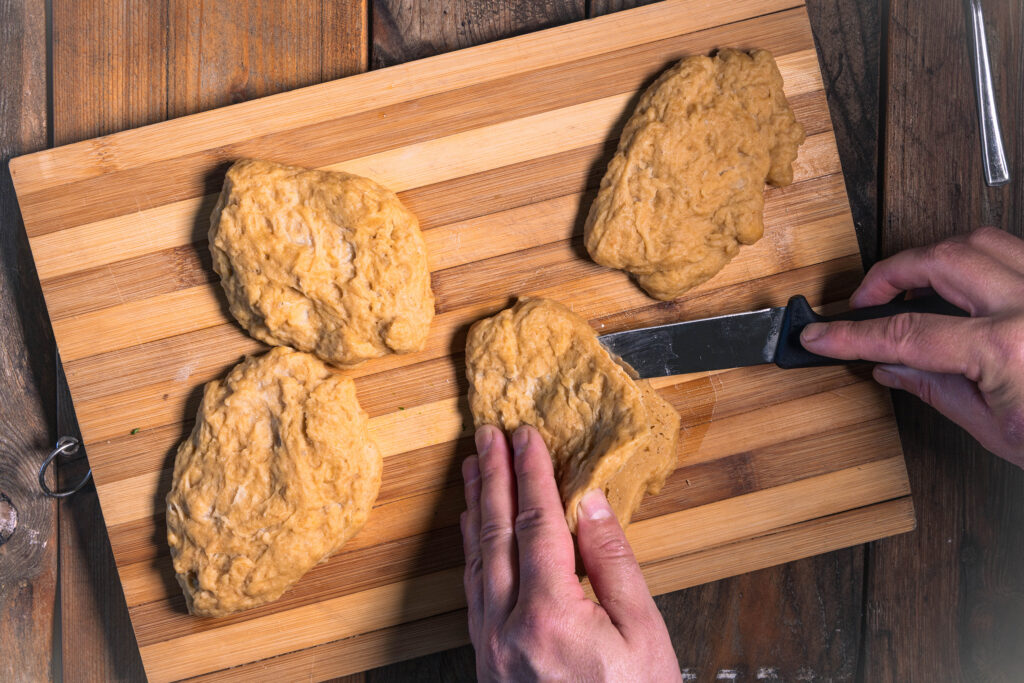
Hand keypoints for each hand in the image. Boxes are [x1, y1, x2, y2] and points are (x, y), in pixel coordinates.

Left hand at [460, 425, 680, 681]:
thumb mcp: (644, 632)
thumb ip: (613, 562)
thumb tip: (589, 502)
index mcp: (552, 614)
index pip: (537, 524)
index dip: (532, 475)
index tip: (526, 436)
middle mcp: (509, 627)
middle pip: (497, 534)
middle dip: (494, 478)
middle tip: (487, 434)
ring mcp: (491, 645)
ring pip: (477, 560)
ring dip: (477, 507)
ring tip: (475, 468)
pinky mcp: (487, 659)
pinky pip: (472, 591)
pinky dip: (473, 551)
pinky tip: (475, 531)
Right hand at [800, 227, 1023, 463]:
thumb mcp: (997, 430)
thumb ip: (935, 389)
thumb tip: (890, 367)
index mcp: (1007, 350)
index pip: (906, 332)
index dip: (852, 335)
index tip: (822, 335)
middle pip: (938, 260)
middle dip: (889, 275)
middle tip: (864, 300)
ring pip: (979, 241)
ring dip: (934, 257)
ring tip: (911, 283)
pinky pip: (1015, 253)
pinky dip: (978, 259)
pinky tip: (963, 284)